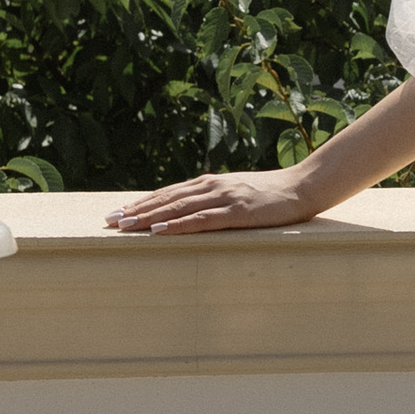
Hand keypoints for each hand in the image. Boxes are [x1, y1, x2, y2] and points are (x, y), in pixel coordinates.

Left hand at [106, 165, 320, 237]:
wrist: (305, 186)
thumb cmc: (273, 194)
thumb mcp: (239, 193)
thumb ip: (215, 199)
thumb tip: (191, 212)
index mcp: (210, 183)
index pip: (167, 193)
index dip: (141, 203)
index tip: (117, 214)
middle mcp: (212, 186)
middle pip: (166, 200)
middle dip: (135, 211)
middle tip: (109, 222)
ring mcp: (224, 198)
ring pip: (178, 208)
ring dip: (148, 217)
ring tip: (125, 226)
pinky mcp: (238, 212)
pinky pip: (201, 220)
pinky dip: (177, 225)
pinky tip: (160, 230)